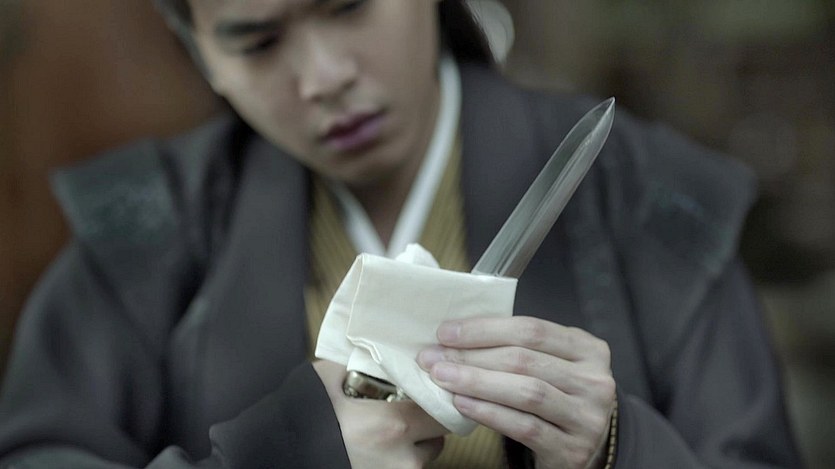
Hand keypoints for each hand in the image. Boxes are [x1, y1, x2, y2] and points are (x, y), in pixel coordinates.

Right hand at [313, 360, 448, 468]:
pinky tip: (376, 447)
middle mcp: (403, 460)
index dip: (437, 396)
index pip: (442, 409)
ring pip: (422, 459)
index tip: (427, 387)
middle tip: (410, 408)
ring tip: (388, 431)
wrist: (275, 455)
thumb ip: (358, 366)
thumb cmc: (301, 420)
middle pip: (437, 438)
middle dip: (428, 422)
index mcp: (393, 426)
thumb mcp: (328, 379)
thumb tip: (371, 352)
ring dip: (414, 444)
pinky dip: (397, 458)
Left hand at [417, 317, 615, 468]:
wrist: (582, 448)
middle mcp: (596, 381)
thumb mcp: (551, 364)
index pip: (532, 330)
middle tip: (434, 357)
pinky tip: (462, 404)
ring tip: (442, 378)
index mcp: (589, 349)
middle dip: (472, 356)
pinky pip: (524, 427)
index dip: (485, 329)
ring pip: (526, 392)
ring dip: (476, 382)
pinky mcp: (572, 449)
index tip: (446, 332)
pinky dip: (489, 413)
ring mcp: (587, 417)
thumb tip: (455, 335)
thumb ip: (519, 347)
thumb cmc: (557, 397)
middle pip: (525, 360)